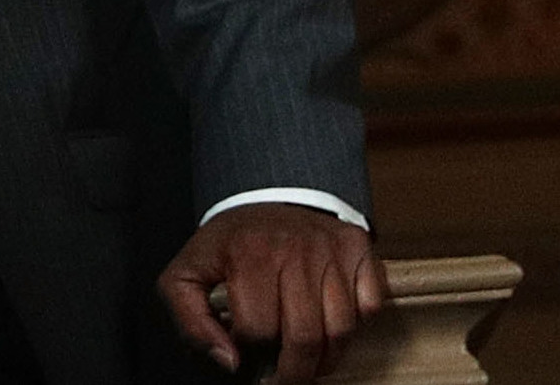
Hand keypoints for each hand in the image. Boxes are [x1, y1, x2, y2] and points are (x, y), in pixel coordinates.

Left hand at [159, 203, 386, 380]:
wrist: (267, 193)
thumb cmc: (231, 243)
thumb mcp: (189, 273)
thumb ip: (192, 321)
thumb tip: (229, 362)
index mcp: (248, 255)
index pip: (258, 331)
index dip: (252, 359)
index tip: (249, 366)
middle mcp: (294, 249)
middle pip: (304, 338)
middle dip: (294, 373)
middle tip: (283, 378)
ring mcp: (331, 248)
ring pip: (341, 330)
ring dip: (326, 358)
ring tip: (306, 359)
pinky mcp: (358, 248)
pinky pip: (370, 307)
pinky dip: (356, 326)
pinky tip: (330, 323)